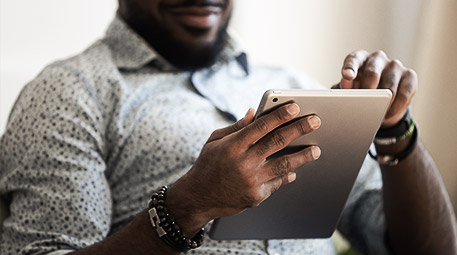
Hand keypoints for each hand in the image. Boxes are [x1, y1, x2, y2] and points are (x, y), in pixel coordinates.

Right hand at [169, 104, 320, 224]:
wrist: (199, 197)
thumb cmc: (207, 165)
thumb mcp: (215, 141)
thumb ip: (236, 127)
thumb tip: (254, 112)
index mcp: (233, 145)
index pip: (262, 126)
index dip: (280, 115)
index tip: (295, 107)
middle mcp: (244, 162)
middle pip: (277, 142)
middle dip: (299, 129)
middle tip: (315, 121)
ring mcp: (252, 180)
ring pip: (284, 164)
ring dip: (302, 156)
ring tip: (316, 149)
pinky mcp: (257, 195)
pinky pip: (277, 182)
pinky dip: (287, 175)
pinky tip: (295, 170)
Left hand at [339, 50, 417, 127]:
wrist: (381, 101)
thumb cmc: (361, 91)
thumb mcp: (350, 90)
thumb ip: (346, 86)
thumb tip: (346, 85)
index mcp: (360, 58)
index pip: (353, 59)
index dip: (350, 67)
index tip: (347, 76)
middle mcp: (377, 58)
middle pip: (372, 73)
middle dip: (367, 91)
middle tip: (363, 105)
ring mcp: (395, 66)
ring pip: (389, 85)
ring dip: (382, 102)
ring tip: (375, 114)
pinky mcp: (410, 76)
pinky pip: (404, 92)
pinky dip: (396, 106)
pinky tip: (388, 114)